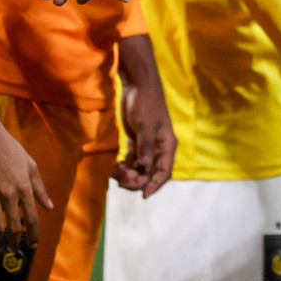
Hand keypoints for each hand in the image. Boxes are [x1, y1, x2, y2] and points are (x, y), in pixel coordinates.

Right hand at [0, 114, 52, 252]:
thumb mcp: (30, 165)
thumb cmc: (10, 149)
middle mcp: (9, 193)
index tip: (32, 245)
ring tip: (0, 247)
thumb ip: (39, 188)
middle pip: (13, 227)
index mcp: (25, 186)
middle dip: (15, 243)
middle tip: (14, 251)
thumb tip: (49, 207)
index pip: (31, 218)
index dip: (33, 235)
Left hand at [114, 75, 175, 198]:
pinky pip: (131, 160)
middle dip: (137, 180)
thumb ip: (145, 147)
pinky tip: (114, 168)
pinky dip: (123, 166)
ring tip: (115, 172)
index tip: (143, 195)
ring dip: (128, 174)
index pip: (164, 172)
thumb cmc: (145, 104)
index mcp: (167, 146)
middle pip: (150, 173)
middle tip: (122, 180)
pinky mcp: (137, 142)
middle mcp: (158, 149)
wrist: (137, 85)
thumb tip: (144, 167)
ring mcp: (147, 146)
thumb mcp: (145, 126)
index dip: (155, 185)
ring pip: (139, 169)